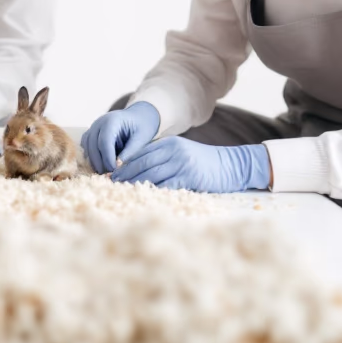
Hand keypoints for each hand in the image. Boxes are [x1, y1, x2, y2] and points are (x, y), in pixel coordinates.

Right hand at [81, 102, 160, 173]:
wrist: (139, 117)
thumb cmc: (142, 126)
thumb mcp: (141, 139)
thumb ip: (129, 152)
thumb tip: (118, 167)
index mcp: (112, 121)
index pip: (104, 141)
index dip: (107, 158)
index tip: (114, 170)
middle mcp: (99, 123)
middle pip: (93, 145)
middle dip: (100, 162)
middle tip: (110, 175)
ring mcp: (93, 128)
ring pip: (87, 147)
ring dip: (95, 161)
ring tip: (106, 172)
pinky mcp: (91, 134)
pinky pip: (87, 147)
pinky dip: (92, 157)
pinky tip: (102, 165)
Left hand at [110, 137, 270, 192]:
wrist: (231, 165)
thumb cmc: (203, 162)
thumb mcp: (180, 153)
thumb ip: (162, 158)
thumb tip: (136, 171)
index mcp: (168, 144)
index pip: (140, 154)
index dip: (123, 165)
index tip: (110, 175)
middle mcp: (173, 151)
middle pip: (142, 164)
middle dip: (124, 175)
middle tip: (110, 185)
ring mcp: (181, 163)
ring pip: (151, 175)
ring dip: (134, 185)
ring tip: (121, 192)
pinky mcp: (190, 177)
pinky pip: (167, 186)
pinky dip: (153, 192)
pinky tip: (143, 198)